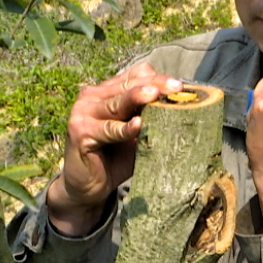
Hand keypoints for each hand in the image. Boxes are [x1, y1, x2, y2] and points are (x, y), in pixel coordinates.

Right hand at [47, 62, 182, 234]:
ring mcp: (83, 112)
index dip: (158, 78)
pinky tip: (137, 125)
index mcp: (108, 91)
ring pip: (117, 103)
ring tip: (156, 95)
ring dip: (137, 98)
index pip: (136, 76)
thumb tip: (182, 110)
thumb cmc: (117, 157)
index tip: (180, 87)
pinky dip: (123, 128)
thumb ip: (151, 118)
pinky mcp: (80, 132)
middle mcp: (93, 96)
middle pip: (128, 85)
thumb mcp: (138, 134)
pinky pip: (108, 128)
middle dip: (154, 85)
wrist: (89, 186)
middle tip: (176, 88)